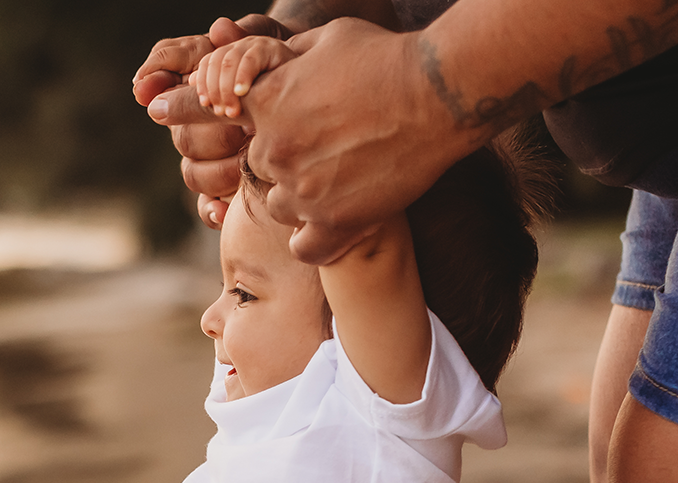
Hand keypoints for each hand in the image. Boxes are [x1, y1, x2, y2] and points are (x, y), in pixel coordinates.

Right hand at [136, 15, 293, 226]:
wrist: (302, 95)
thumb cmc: (278, 64)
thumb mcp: (264, 42)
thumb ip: (241, 37)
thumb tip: (218, 30)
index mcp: (193, 86)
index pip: (166, 86)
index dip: (162, 86)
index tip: (150, 91)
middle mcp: (192, 124)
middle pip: (182, 138)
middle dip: (211, 132)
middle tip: (243, 125)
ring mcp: (205, 159)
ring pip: (194, 174)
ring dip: (220, 170)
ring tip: (250, 158)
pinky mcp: (221, 188)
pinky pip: (206, 206)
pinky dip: (213, 211)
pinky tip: (225, 212)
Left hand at [192, 36, 297, 118]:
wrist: (307, 92)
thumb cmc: (272, 104)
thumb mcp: (239, 104)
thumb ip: (212, 94)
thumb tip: (179, 88)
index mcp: (230, 58)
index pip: (207, 63)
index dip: (202, 82)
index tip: (205, 104)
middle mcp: (241, 48)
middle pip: (215, 61)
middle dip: (214, 88)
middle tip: (221, 112)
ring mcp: (255, 46)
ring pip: (228, 60)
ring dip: (225, 88)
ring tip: (232, 111)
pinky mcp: (272, 49)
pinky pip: (250, 59)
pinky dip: (242, 76)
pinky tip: (242, 93)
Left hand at [243, 19, 471, 262]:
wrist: (437, 95)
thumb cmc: (386, 59)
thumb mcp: (328, 39)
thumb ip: (288, 56)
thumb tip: (266, 62)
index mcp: (265, 102)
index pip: (240, 124)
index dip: (266, 124)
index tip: (291, 125)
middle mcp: (276, 150)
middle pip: (260, 168)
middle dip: (286, 161)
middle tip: (324, 152)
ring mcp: (303, 191)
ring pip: (281, 208)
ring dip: (301, 199)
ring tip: (336, 183)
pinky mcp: (334, 223)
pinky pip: (304, 248)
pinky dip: (314, 240)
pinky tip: (331, 224)